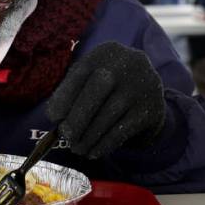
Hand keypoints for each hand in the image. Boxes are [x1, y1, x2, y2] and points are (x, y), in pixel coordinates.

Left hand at [46, 42, 165, 158]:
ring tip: (78, 149)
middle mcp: (126, 63)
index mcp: (105, 52)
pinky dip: (105, 144)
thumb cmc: (110, 86)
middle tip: (67, 137)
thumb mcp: (93, 77)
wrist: (149, 91)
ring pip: (110, 113)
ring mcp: (141, 85)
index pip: (82, 71)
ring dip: (90, 136)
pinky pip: (123, 129)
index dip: (65, 95)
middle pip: (98, 88)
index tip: (53, 117)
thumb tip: (55, 117)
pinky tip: (94, 152)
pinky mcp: (150, 108)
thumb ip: (74, 91)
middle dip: (78, 117)